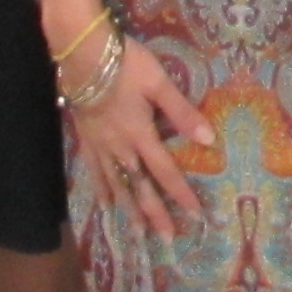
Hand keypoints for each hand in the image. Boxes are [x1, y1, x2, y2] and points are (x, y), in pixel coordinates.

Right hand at [68, 38, 210, 239]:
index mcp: (141, 134)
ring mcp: (100, 145)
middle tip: (165, 237)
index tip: (194, 214)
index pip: (164, 171)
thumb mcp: (159, 83)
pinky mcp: (85, 139)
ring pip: (116, 184)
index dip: (179, 193)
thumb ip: (181, 112)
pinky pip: (94, 171)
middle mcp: (120, 147)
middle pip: (139, 186)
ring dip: (129, 209)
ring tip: (136, 230)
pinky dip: (101, 189)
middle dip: (154, 213)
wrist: (83, 54)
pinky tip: (105, 202)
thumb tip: (208, 139)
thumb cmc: (125, 64)